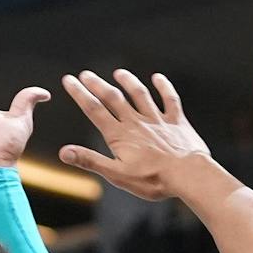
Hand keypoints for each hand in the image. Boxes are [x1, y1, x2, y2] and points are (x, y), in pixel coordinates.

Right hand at [57, 70, 209, 200]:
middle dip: (98, 85)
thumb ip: (90, 161)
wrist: (188, 175)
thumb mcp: (117, 174)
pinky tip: (158, 78)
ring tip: (119, 73)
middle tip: (86, 74)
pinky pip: (169, 100)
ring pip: (140, 95)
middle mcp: (136, 123)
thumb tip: (64, 152)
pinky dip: (164, 87)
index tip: (70, 80)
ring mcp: (157, 120)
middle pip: (113, 98)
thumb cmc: (153, 179)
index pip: (95, 110)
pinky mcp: (176, 122)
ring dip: (128, 82)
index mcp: (120, 136)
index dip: (80, 94)